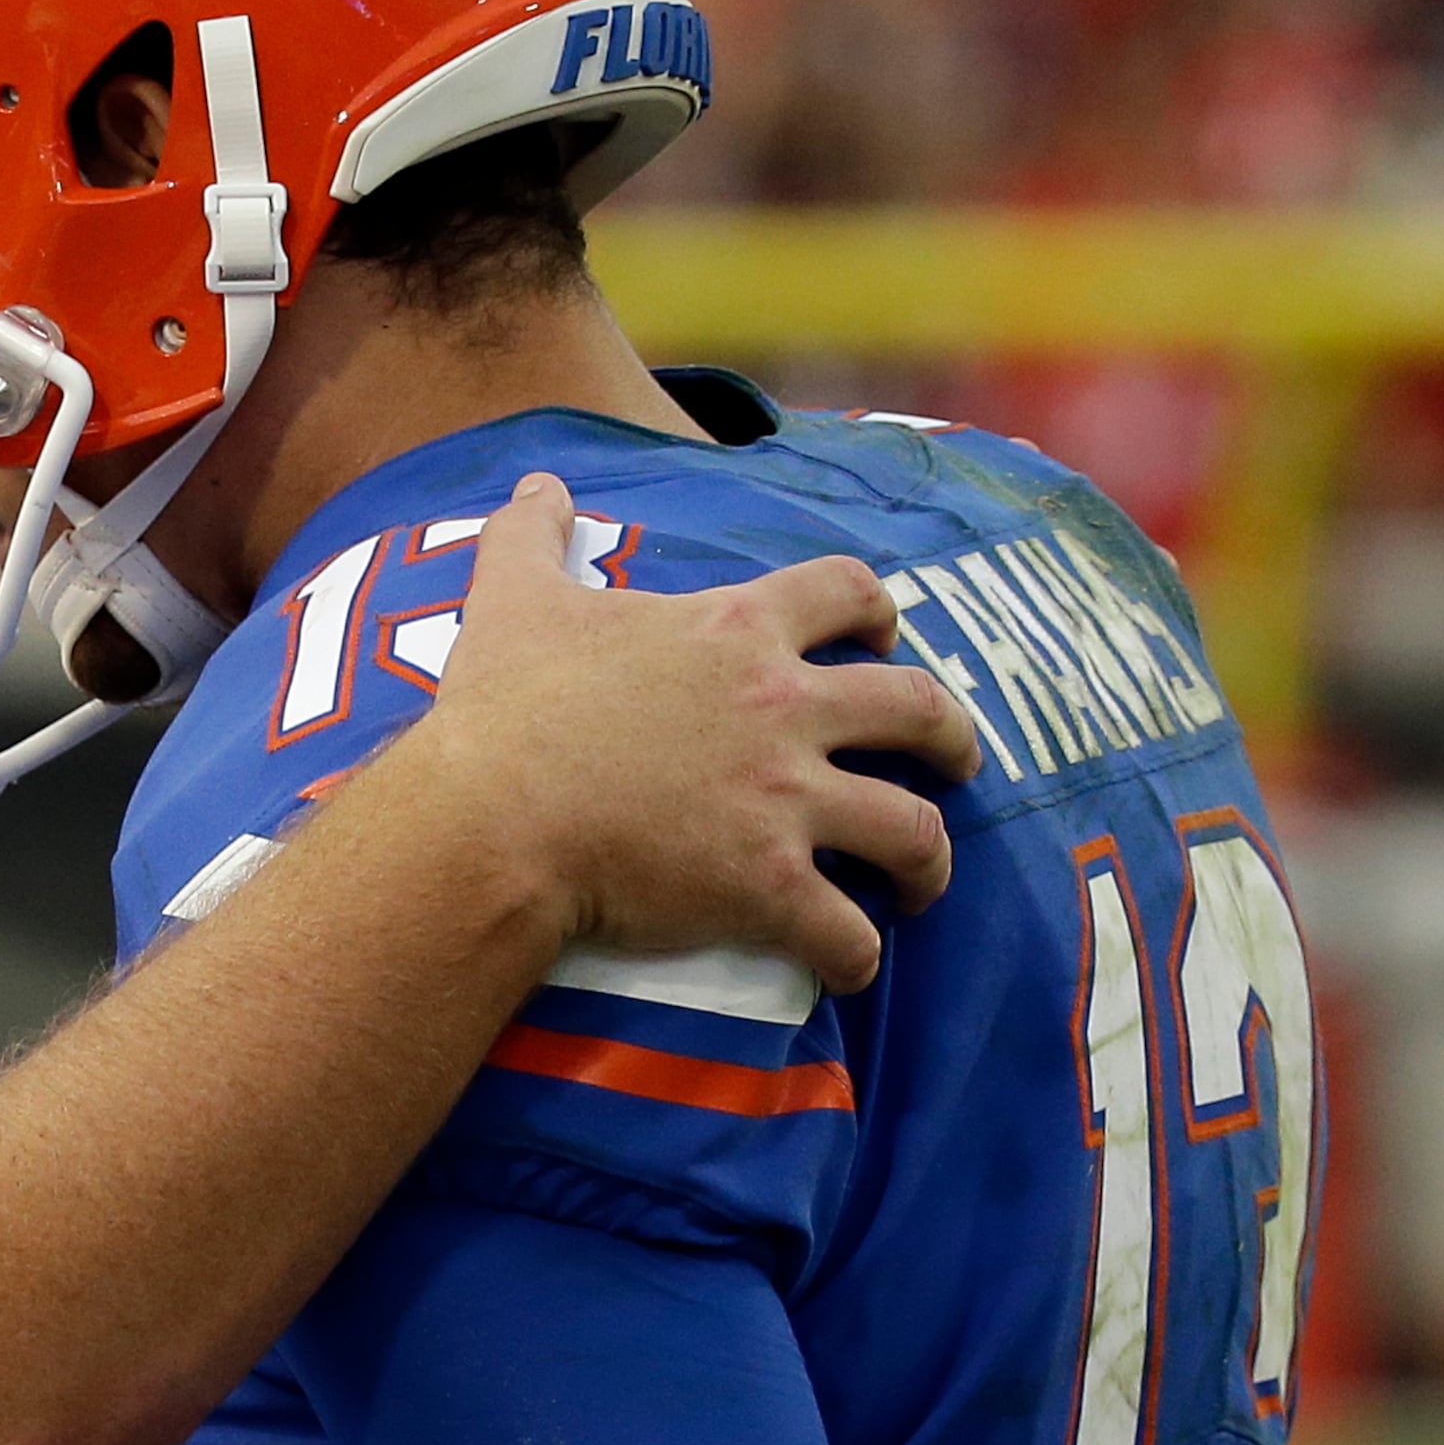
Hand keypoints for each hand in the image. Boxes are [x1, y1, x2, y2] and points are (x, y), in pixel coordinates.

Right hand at [409, 471, 979, 992]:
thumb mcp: (514, 596)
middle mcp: (784, 709)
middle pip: (918, 709)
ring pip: (911, 828)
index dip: (878, 611)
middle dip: (951, 737)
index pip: (848, 591)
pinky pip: (847, 932)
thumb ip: (533, 532)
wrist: (491, 814)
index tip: (882, 637)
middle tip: (952, 760)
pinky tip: (849, 962)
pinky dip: (858, 954)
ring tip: (920, 881)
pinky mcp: (768, 888)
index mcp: (737, 631)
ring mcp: (786, 802)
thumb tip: (536, 482)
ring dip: (930, 859)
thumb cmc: (504, 707)